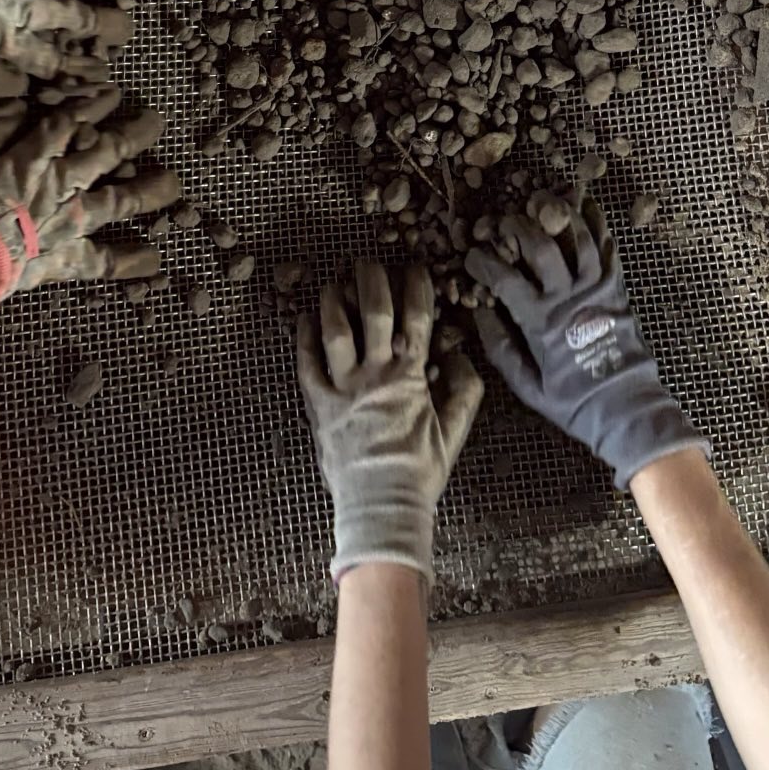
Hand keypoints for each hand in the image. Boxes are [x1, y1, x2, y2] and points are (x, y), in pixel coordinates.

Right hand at [0, 89, 179, 315]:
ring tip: (174, 184)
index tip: (113, 93)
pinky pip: (102, 262)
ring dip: (150, 191)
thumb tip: (19, 104)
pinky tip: (154, 260)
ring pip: (120, 201)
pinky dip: (129, 262)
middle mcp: (62, 187)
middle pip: (109, 154)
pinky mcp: (64, 259)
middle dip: (135, 134)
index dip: (94, 105)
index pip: (72, 123)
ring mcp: (69, 224)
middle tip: (156, 121)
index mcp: (35, 158)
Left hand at [298, 261, 482, 583]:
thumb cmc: (419, 472)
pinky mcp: (318, 405)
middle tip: (368, 262)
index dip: (417, 286)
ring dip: (333, 300)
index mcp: (410, 378)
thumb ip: (465, 391)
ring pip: (335, 329)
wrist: (380, 507)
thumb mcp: (454, 432)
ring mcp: (343, 388)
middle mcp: (375, 375)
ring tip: (334, 283)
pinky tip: (304, 318)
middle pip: (372, 311)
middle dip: (371, 279)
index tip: (415, 266)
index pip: (416, 318)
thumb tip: (461, 355)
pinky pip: (306, 362)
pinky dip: (304, 337)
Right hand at [465, 199, 705, 488]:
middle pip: (541, 246)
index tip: (471, 256)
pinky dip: (596, 224)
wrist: (627, 409)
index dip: (483, 262)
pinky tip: (586, 207)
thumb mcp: (528, 387)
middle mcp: (569, 298)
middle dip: (518, 226)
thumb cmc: (574, 402)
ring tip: (541, 201)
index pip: (504, 279)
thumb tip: (478, 312)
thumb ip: (501, 348)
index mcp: (541, 322)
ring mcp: (597, 289)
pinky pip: (607, 248)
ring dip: (558, 214)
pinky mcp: (617, 288)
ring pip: (578, 238)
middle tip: (505, 221)